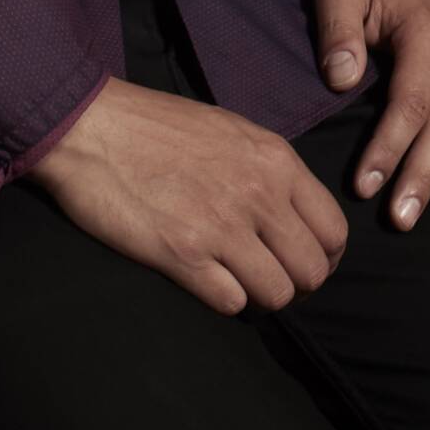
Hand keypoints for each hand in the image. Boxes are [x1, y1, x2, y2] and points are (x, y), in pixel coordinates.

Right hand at [31, 77, 348, 316]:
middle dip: (298, 285)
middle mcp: (259, 195)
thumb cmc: (160, 126)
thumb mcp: (233, 132)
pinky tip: (207, 281)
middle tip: (274, 280)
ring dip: (262, 297)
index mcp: (276, 161)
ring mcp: (222, 227)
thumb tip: (293, 212)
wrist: (94, 127)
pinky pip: (231, 302)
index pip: (334, 230)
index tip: (306, 263)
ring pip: (277, 294)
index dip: (325, 257)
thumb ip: (269, 170)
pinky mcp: (182, 256)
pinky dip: (225, 300)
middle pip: (312, 270)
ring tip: (241, 283)